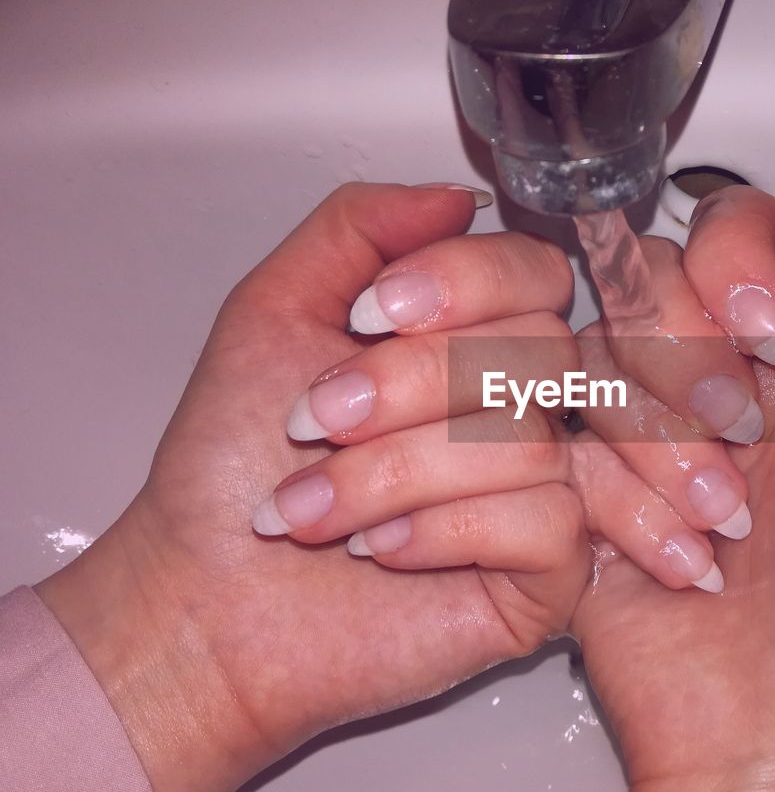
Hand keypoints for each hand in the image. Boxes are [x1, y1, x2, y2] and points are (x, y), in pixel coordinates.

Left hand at [35, 183, 589, 791]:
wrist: (207, 594)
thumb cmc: (235, 463)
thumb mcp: (276, 310)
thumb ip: (359, 228)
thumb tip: (458, 197)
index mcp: (471, 339)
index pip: (534, 271)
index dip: (461, 284)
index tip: (368, 317)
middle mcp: (520, 407)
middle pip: (535, 349)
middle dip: (404, 386)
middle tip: (315, 423)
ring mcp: (544, 490)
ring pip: (524, 441)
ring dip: (392, 474)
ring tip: (314, 510)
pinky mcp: (550, 575)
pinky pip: (545, 523)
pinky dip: (442, 534)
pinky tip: (382, 553)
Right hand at [570, 186, 774, 791]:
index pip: (744, 231)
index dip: (739, 262)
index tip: (770, 333)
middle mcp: (729, 386)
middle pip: (656, 280)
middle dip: (695, 357)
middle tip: (748, 432)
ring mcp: (653, 440)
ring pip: (601, 356)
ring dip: (667, 445)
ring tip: (726, 525)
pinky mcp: (587, 497)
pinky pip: (561, 444)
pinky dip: (628, 508)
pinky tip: (686, 566)